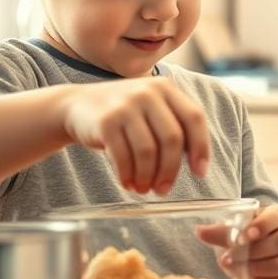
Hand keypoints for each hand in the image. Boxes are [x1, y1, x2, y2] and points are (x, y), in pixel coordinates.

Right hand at [61, 78, 208, 194]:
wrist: (76, 106)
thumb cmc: (123, 114)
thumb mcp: (151, 109)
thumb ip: (174, 127)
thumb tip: (197, 164)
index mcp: (166, 88)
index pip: (194, 118)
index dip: (201, 147)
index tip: (200, 173)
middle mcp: (147, 92)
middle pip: (172, 139)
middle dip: (170, 170)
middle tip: (163, 190)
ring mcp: (125, 105)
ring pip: (148, 151)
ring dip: (148, 177)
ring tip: (144, 189)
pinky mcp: (105, 122)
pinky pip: (123, 157)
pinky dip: (128, 175)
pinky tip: (128, 184)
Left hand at [199, 204, 277, 278]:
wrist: (274, 254)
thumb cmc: (254, 238)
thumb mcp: (240, 231)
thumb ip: (222, 232)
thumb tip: (200, 232)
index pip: (276, 217)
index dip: (261, 226)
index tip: (243, 236)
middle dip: (254, 253)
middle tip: (228, 259)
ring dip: (259, 269)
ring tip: (240, 271)